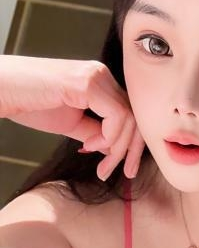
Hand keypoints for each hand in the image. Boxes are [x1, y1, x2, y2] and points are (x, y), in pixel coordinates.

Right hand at [0, 55, 144, 179]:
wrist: (1, 90)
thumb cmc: (28, 103)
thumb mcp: (70, 123)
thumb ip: (94, 132)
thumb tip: (115, 148)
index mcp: (99, 82)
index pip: (130, 113)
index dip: (132, 144)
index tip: (125, 168)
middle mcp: (101, 75)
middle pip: (135, 115)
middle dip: (132, 149)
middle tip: (126, 172)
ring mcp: (96, 76)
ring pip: (129, 117)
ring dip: (119, 148)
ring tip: (101, 164)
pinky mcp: (87, 83)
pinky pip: (116, 115)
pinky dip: (109, 137)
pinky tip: (89, 146)